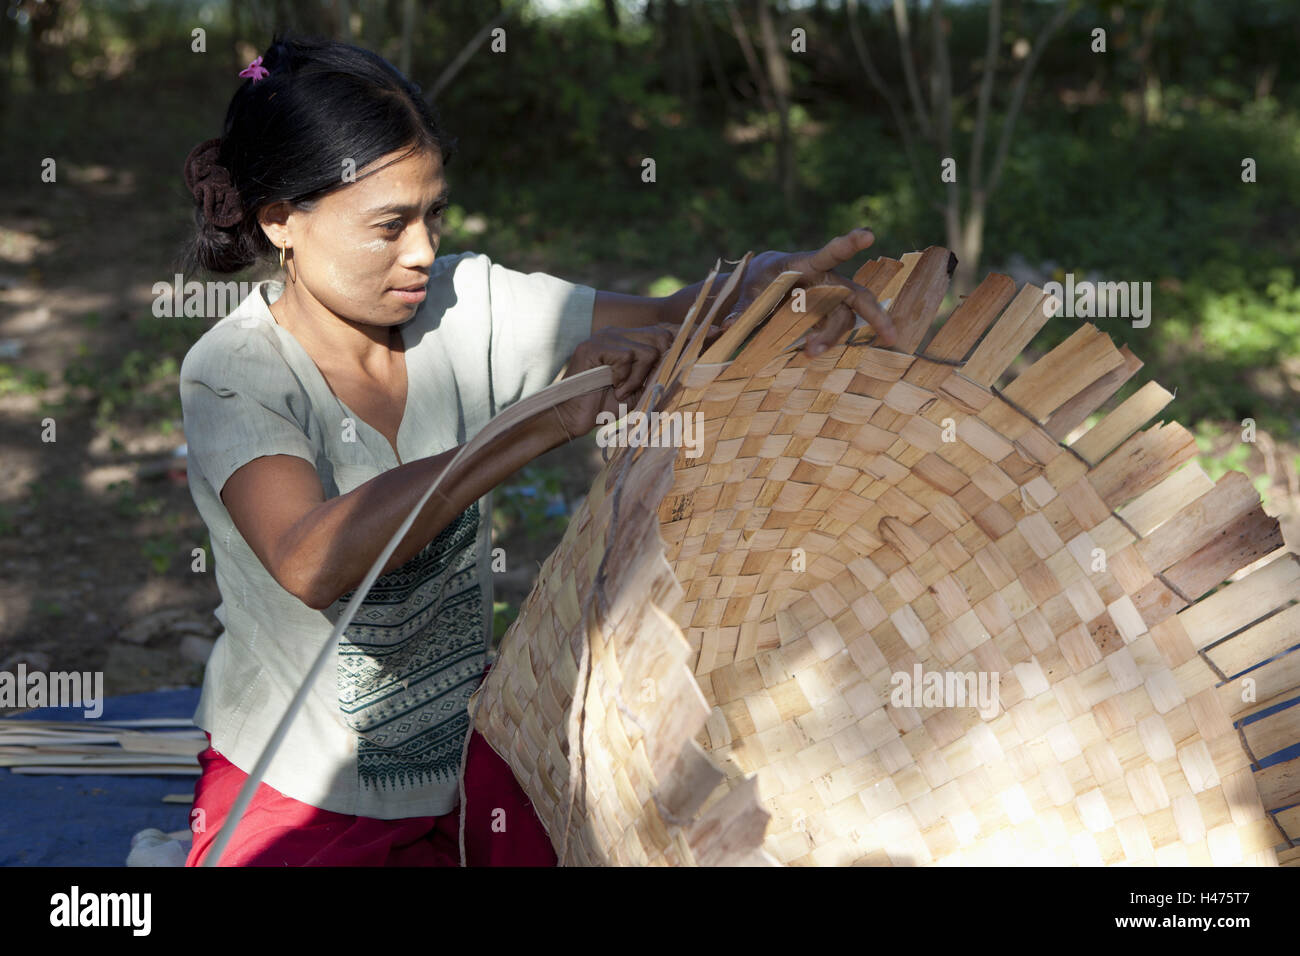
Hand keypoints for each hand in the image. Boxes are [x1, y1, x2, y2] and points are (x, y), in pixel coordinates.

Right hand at [551, 326, 675, 438]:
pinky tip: (613, 387)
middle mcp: (617, 332)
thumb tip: (684, 363)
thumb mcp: (641, 389)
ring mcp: (604, 337)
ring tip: (622, 390)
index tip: (694, 354)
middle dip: (657, 367)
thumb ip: (658, 373)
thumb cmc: (606, 405)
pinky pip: (627, 356)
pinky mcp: (593, 346)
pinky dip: (625, 377)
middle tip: (640, 386)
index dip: (682, 343)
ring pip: (647, 350)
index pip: (664, 331)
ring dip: (638, 377)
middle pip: (661, 337)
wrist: (574, 417)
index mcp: (629, 339)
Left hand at [722, 227, 895, 352]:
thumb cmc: (752, 282)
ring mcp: (827, 300)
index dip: (847, 244)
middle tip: (890, 335)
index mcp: (803, 264)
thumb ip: (740, 307)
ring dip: (831, 338)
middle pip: (855, 296)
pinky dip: (825, 342)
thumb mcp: (743, 291)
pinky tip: (811, 351)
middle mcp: (823, 280)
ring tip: (810, 353)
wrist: (757, 289)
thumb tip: (728, 324)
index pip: (828, 253)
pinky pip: (832, 330)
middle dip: (874, 314)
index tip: (868, 234)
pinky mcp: (824, 316)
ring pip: (842, 319)